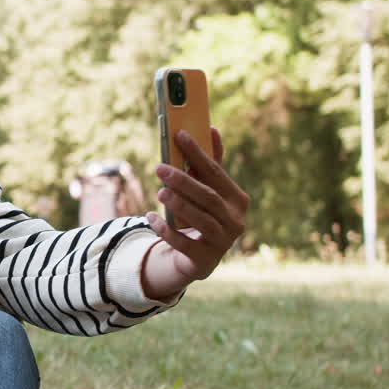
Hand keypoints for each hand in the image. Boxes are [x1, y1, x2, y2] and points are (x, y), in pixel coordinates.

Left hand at [141, 127, 249, 299]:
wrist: (199, 257)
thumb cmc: (203, 215)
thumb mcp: (207, 191)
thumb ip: (209, 164)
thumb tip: (211, 129)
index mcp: (237, 199)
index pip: (215, 172)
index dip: (197, 153)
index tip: (179, 135)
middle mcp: (235, 220)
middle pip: (208, 196)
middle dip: (183, 181)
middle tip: (159, 167)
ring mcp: (222, 242)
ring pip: (201, 220)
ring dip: (179, 205)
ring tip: (160, 192)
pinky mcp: (204, 259)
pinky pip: (184, 244)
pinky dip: (167, 230)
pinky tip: (150, 217)